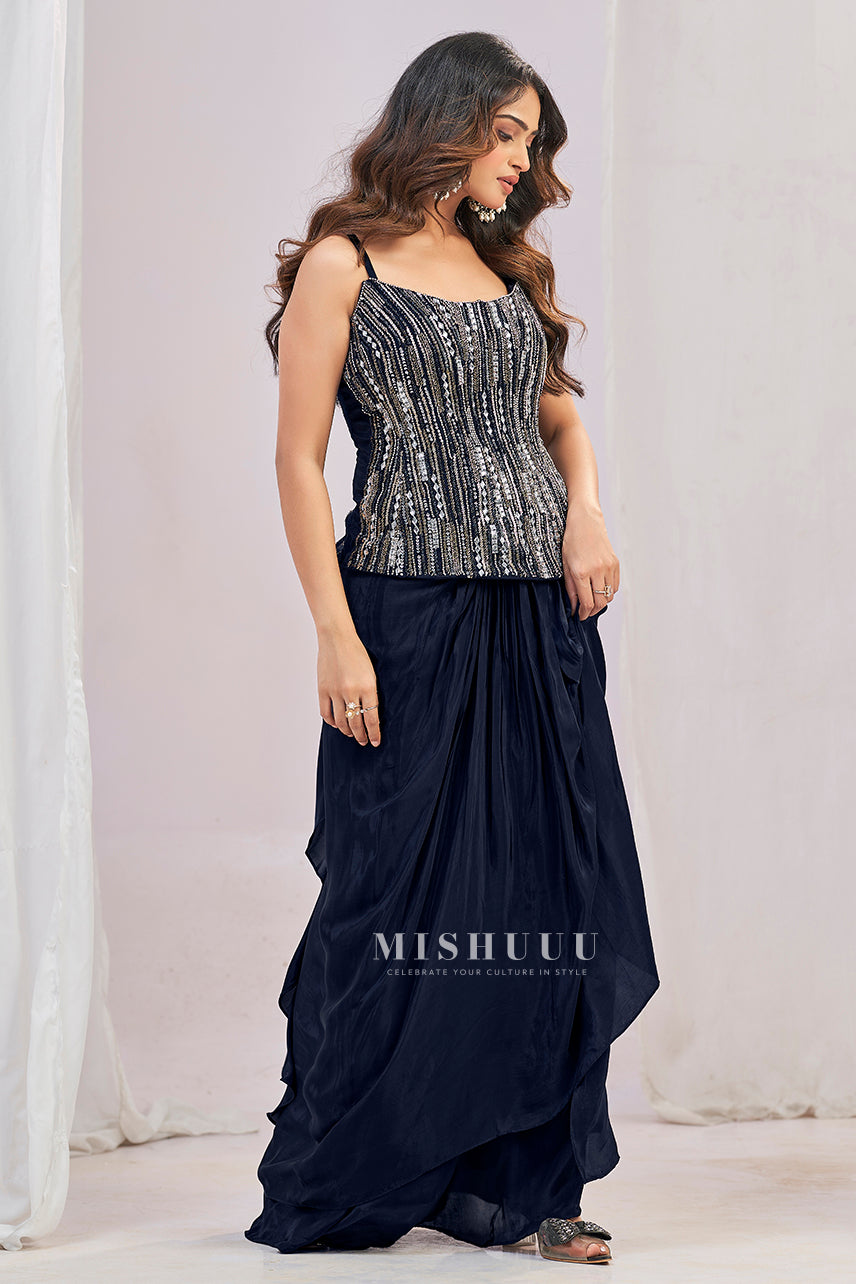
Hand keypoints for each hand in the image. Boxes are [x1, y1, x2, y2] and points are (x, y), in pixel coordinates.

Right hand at [317, 631, 380, 745]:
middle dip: (361, 736)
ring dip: (347, 731)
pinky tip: (336, 724)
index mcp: (368, 686)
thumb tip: (369, 714)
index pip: (372, 718)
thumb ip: (370, 693)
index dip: (374, 733)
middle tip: (364, 741)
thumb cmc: (357, 653)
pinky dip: (332, 722)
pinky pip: (326, 713)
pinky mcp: (323, 689)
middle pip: (356, 723)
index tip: (375, 741)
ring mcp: (335, 691)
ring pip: (341, 721)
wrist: (337, 639)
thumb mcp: (371, 673)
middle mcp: (351, 691)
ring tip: (352, 734)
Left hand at [562, 502, 619, 619]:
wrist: (586, 522)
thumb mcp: (565, 565)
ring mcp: (608, 567)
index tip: (580, 616)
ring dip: (601, 603)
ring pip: (609, 596)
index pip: (586, 602)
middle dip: (592, 611)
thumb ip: (570, 588)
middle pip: (599, 603)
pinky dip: (608, 593)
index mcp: (581, 572)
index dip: (583, 614)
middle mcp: (597, 571)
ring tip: (592, 602)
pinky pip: (615, 586)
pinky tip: (600, 591)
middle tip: (585, 612)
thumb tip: (574, 606)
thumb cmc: (572, 541)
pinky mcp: (615, 563)